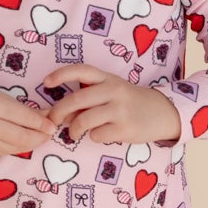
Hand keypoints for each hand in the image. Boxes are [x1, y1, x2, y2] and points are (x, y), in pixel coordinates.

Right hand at [0, 86, 54, 157]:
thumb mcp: (2, 97)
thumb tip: (47, 118)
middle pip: (22, 136)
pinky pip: (7, 151)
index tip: (52, 125)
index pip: (24, 117)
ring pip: (16, 147)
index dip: (41, 123)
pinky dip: (18, 148)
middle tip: (49, 135)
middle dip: (39, 137)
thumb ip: (25, 110)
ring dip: (31, 144)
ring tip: (39, 138)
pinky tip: (25, 143)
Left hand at [39, 65, 180, 146]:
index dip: (61, 75)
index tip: (46, 83)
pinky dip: (93, 137)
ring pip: (83, 120)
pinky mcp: (126, 128)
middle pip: (76, 100)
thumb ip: (87, 98)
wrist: (162, 113)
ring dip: (73, 129)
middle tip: (52, 121)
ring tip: (74, 133)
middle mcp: (113, 90)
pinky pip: (97, 135)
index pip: (81, 70)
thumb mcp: (111, 92)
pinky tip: (100, 134)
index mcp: (107, 78)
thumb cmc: (129, 102)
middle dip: (58, 112)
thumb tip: (57, 113)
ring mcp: (120, 110)